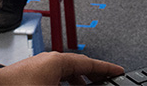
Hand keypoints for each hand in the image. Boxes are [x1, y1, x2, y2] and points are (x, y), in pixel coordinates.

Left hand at [0, 51, 123, 85]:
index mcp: (57, 62)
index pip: (89, 63)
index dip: (106, 69)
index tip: (118, 71)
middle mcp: (48, 62)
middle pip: (78, 68)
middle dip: (92, 78)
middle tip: (105, 84)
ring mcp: (37, 69)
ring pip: (64, 75)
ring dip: (77, 84)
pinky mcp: (28, 77)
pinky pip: (53, 79)